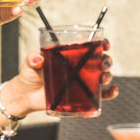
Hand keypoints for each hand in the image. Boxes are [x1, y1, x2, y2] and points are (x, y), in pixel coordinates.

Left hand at [1, 47, 117, 117]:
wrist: (26, 96)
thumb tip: (38, 59)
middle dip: (107, 60)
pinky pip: (101, 95)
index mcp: (70, 54)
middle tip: (103, 64)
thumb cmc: (29, 75)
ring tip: (104, 78)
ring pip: (103, 76)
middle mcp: (79, 66)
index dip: (101, 43)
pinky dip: (110, 93)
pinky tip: (113, 90)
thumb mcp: (29, 63)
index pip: (89, 46)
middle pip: (100, 60)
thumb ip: (32, 58)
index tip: (105, 43)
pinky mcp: (82, 96)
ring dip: (108, 76)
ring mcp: (82, 81)